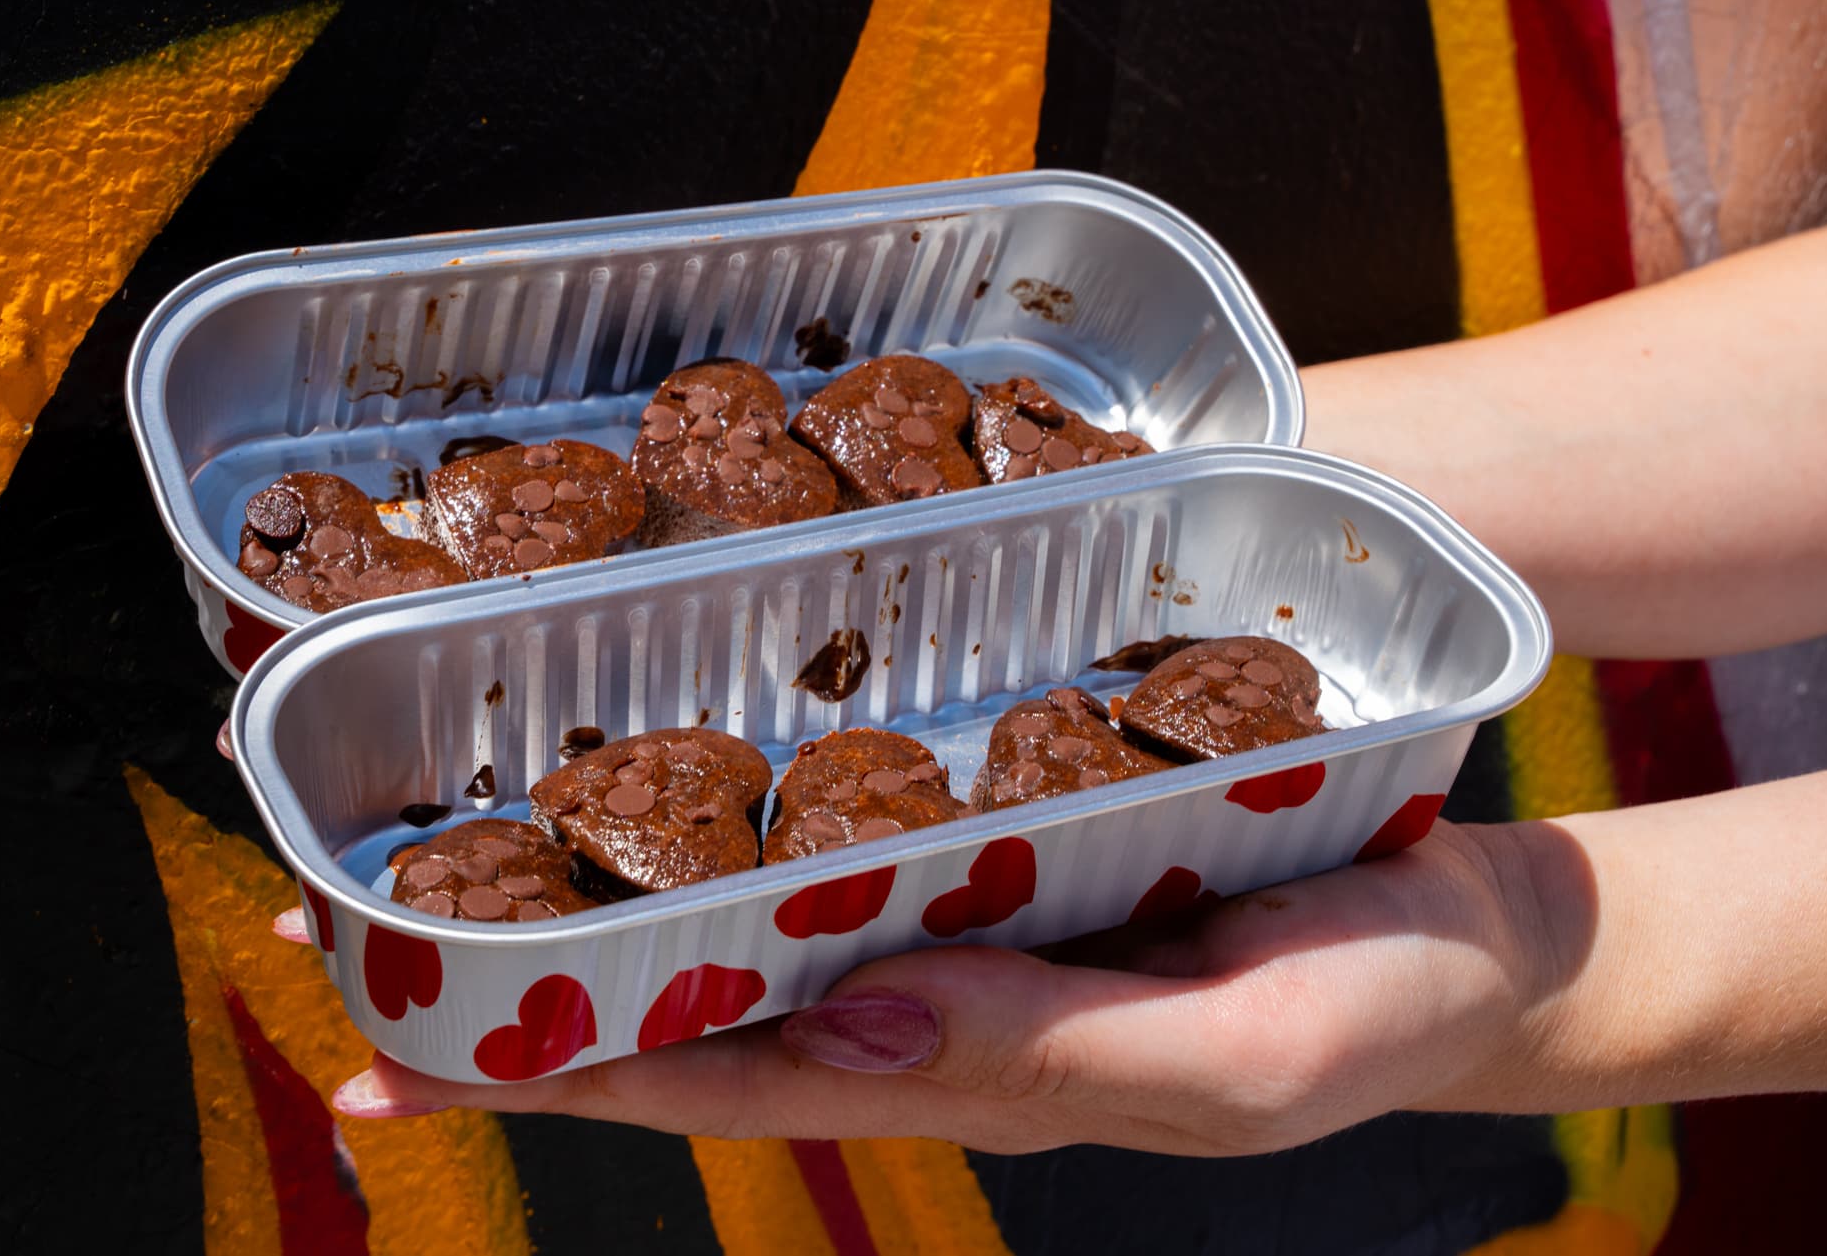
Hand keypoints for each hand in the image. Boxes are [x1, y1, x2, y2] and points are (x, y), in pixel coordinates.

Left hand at [319, 820, 1587, 1154]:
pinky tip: (682, 747)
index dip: (556, 1069)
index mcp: (966, 1069)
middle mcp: (930, 993)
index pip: (721, 1077)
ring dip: (608, 877)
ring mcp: (961, 910)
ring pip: (749, 899)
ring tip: (462, 832)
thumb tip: (846, 1032)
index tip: (399, 1050)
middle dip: (526, 981)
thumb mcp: (1242, 1050)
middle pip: (692, 995)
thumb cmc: (1373, 1002)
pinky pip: (847, 815)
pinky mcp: (1008, 830)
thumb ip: (1053, 1054)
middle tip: (353, 935)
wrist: (1473, 932)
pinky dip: (745, 794)